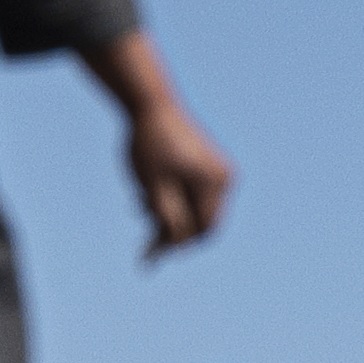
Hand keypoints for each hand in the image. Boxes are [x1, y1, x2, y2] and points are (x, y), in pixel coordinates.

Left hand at [125, 100, 230, 256]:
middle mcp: (223, 177)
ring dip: (169, 218)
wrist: (151, 105)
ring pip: (195, 209)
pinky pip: (192, 194)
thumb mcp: (154, 187)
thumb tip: (175, 242)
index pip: (204, 228)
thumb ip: (167, 217)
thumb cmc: (149, 145)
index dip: (179, 246)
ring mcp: (217, 170)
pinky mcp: (206, 165)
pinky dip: (172, 203)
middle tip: (144, 250)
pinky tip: (144, 200)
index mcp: (214, 182)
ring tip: (139, 208)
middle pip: (202, 221)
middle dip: (173, 235)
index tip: (151, 257)